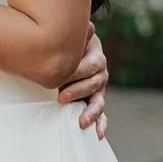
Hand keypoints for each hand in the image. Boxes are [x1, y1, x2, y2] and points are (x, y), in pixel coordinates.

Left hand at [61, 23, 109, 140]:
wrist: (68, 55)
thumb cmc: (67, 46)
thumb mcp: (72, 38)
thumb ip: (77, 34)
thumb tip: (88, 27)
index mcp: (96, 57)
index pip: (91, 65)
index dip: (78, 72)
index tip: (61, 78)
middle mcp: (100, 74)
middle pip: (94, 84)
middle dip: (78, 91)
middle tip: (61, 97)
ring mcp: (98, 90)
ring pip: (98, 101)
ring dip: (91, 112)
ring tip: (82, 122)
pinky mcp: (94, 102)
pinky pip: (101, 114)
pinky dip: (100, 124)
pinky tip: (98, 135)